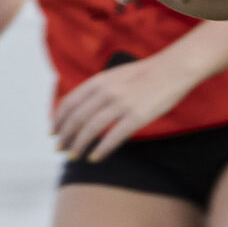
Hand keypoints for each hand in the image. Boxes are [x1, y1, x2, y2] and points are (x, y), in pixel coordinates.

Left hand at [51, 54, 201, 161]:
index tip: (53, 132)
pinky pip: (114, 137)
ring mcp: (121, 104)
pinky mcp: (137, 116)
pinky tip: (94, 158)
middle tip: (59, 149)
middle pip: (77, 118)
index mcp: (99, 81)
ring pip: (91, 129)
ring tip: (73, 156)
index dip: (58, 120)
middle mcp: (106, 92)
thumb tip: (83, 108)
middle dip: (65, 136)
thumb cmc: (147, 74)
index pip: (70, 102)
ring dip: (78, 145)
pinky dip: (101, 150)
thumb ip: (99, 90)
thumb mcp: (116, 75)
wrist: (174, 69)